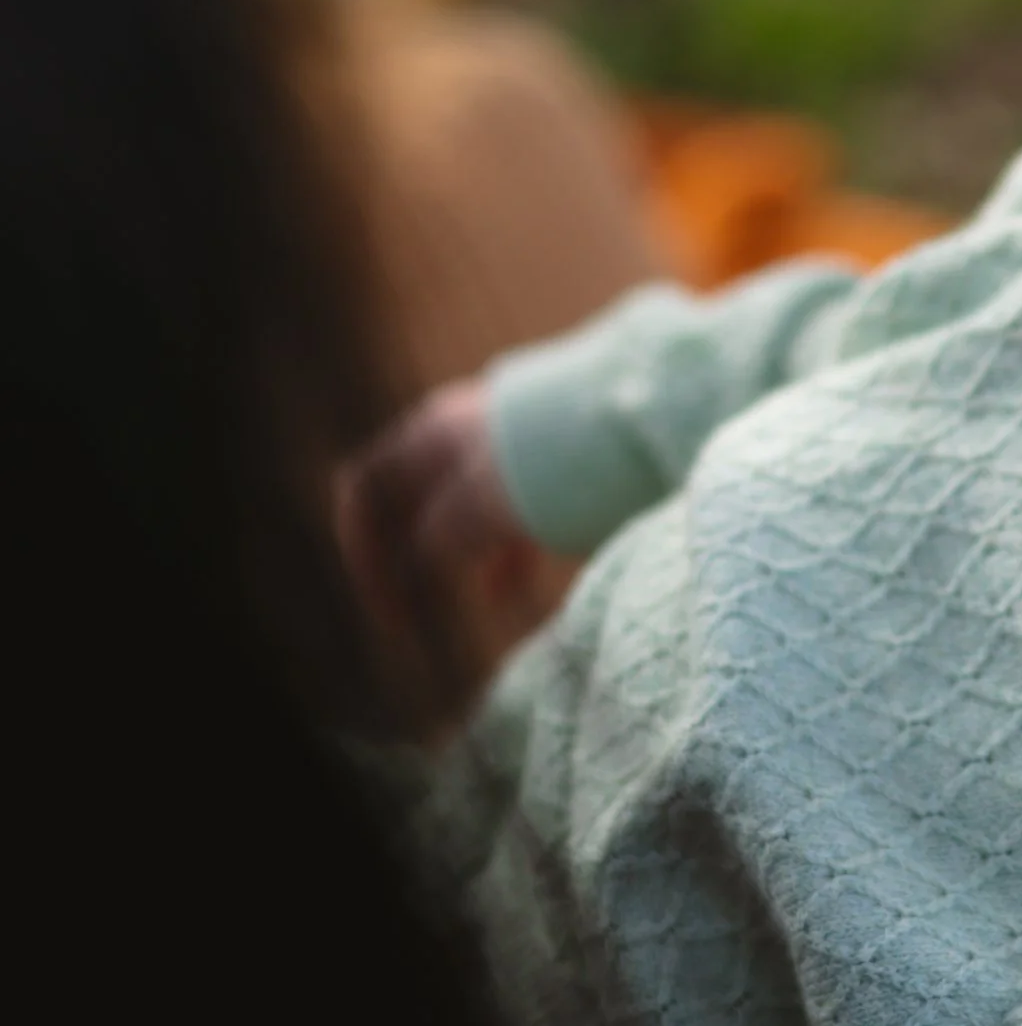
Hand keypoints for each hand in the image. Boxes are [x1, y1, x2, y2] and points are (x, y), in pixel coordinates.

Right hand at [335, 378, 573, 721]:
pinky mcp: (558, 462)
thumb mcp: (490, 502)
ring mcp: (514, 443)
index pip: (364, 488)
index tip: (396, 614)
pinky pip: (511, 513)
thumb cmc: (567, 458)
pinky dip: (501, 554)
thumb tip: (423, 556)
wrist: (655, 411)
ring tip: (465, 606)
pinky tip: (508, 594)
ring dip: (454, 556)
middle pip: (410, 497)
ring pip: (464, 508)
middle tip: (409, 614)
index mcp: (436, 433)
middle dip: (404, 557)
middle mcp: (467, 429)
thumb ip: (445, 530)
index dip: (363, 553)